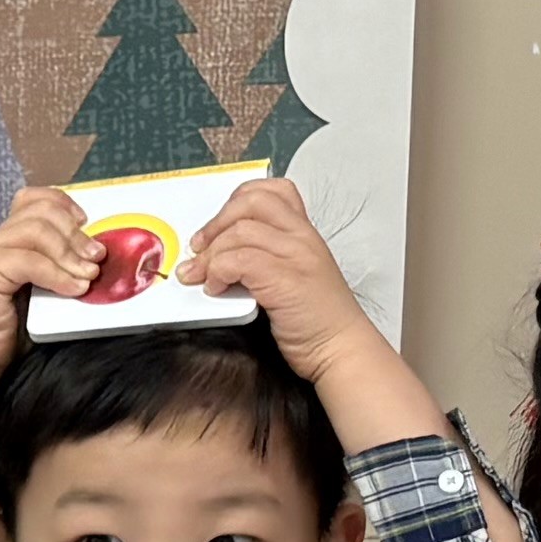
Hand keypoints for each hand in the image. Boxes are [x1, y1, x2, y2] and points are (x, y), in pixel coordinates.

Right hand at [0, 187, 98, 395]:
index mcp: (9, 240)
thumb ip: (59, 270)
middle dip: (76, 234)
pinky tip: (74, 289)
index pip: (35, 200)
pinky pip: (30, 261)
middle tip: (97, 258)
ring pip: (37, 230)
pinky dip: (58, 274)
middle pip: (42, 211)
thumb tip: (96, 260)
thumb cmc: (7, 330)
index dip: (65, 205)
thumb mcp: (42, 292)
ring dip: (70, 252)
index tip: (88, 225)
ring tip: (88, 275)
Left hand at [180, 168, 373, 362]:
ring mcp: (296, 256)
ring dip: (210, 254)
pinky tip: (216, 288)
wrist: (341, 350)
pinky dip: (217, 272)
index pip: (272, 191)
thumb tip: (220, 251)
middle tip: (199, 248)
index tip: (218, 226)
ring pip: (239, 231)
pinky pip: (237, 260)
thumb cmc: (317, 322)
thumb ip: (268, 256)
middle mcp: (302, 238)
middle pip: (251, 202)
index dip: (236, 201)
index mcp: (305, 233)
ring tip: (202, 277)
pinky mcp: (284, 280)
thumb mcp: (295, 276)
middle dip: (215, 223)